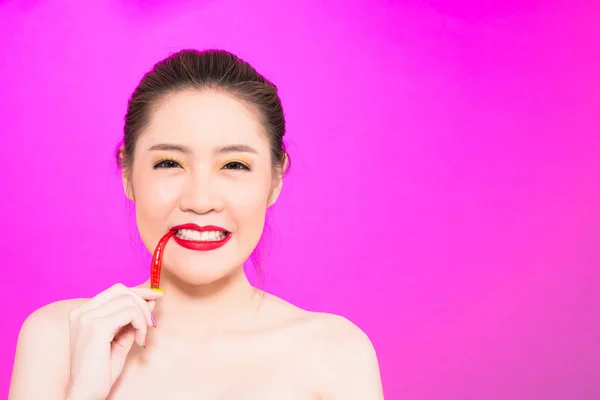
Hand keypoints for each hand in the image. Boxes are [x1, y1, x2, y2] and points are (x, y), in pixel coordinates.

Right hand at [65, 283, 163, 399]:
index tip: (156, 296)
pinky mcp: (97, 327)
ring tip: (142, 336)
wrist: (86, 393)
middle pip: (122, 290)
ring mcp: (87, 318)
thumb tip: (150, 300)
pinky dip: (140, 325)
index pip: (115, 290)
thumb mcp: (120, 338)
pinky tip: (139, 341)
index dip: (139, 291)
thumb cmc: (101, 370)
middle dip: (143, 302)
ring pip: (128, 301)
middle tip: (152, 321)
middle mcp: (82, 312)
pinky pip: (130, 313)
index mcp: (83, 313)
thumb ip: (132, 319)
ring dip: (142, 317)